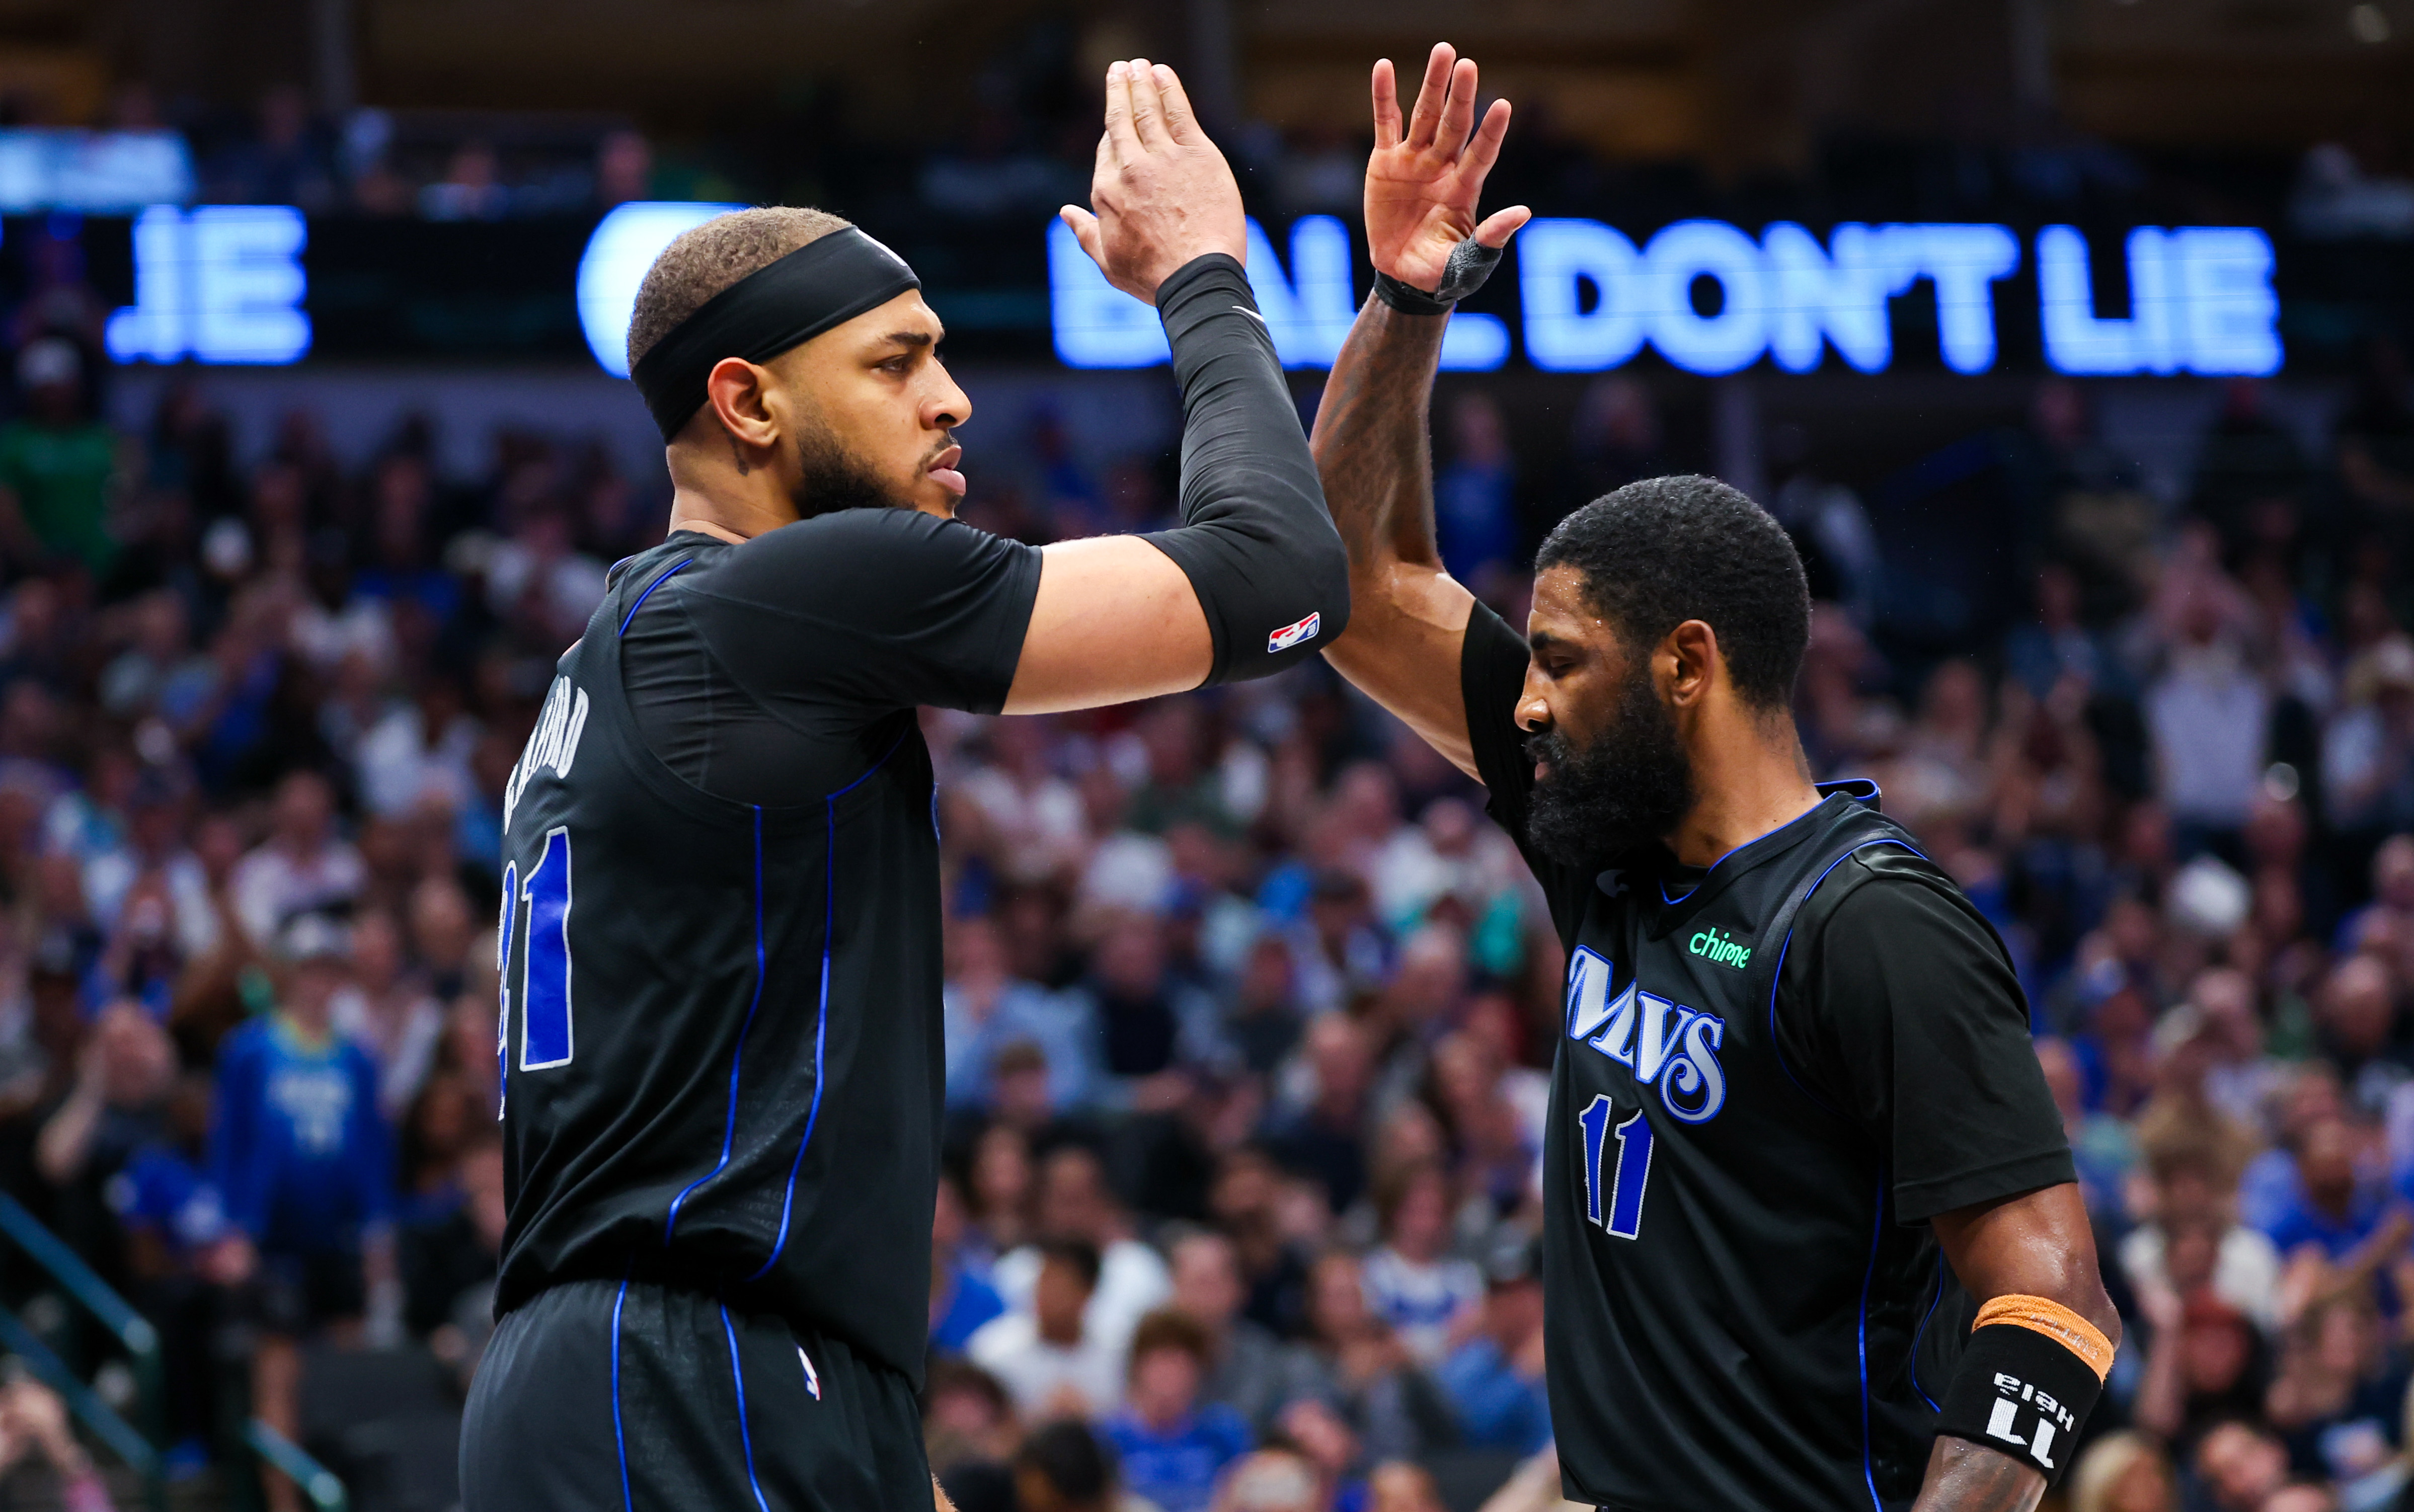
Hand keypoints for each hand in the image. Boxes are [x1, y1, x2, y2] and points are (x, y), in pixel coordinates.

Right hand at [1059, 60, 1245, 302]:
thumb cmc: (1153, 278)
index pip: (1108, 150)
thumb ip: (1086, 234)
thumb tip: (1065, 213)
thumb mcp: (1108, 261)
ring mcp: (1164, 159)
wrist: (1196, 277)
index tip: (1117, 118)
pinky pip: (1180, 113)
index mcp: (1107, 192)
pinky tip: (1163, 73)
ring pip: (1148, 110)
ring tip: (1138, 65)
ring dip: (1141, 82)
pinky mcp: (1197, 155)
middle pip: (1122, 120)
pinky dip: (1169, 89)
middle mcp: (1131, 169)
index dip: (1113, 133)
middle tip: (1120, 68)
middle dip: (1120, 90)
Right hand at [1365, 45, 1530, 292]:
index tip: (1503, 106)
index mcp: (1465, 189)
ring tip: (1443, 50)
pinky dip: (1383, 96)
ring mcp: (1415, 161)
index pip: (1482, 155)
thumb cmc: (1441, 271)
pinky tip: (1384, 67)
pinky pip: (1386, 123)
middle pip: (1454, 125)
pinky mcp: (1386, 162)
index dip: (1491, 132)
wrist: (1402, 276)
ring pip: (1424, 115)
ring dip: (1432, 83)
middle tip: (1467, 64)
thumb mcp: (1468, 263)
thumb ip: (1490, 239)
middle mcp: (1443, 167)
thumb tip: (1524, 212)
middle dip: (1461, 96)